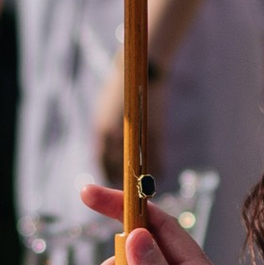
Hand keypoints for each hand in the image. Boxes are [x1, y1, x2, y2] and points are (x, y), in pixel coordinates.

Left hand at [91, 57, 162, 185]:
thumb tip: (107, 150)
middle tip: (130, 193)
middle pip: (118, 167)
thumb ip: (106, 132)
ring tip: (147, 189)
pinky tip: (161, 174)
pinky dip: (158, 167)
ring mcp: (135, 133)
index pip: (102, 161)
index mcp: (102, 130)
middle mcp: (116, 135)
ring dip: (142, 180)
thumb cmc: (122, 89)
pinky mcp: (154, 131)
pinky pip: (156, 156)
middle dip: (124, 181)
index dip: (107, 173)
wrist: (140, 70)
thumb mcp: (106, 111)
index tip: (111, 182)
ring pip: (138, 165)